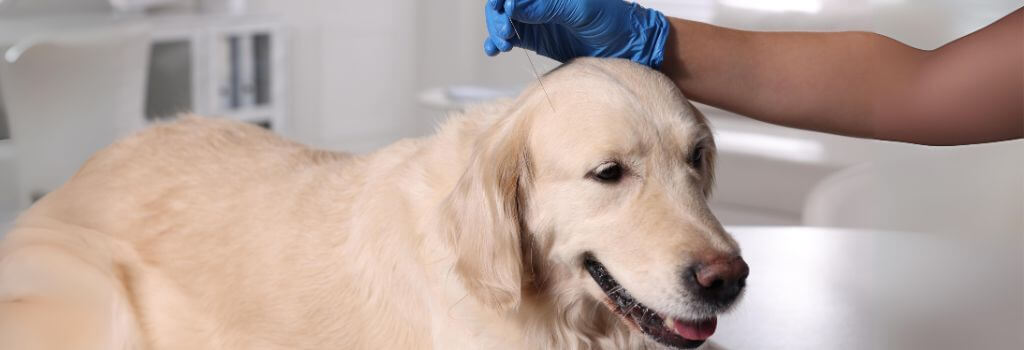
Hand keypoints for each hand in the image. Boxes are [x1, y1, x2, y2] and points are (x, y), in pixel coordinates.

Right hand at [483, 0, 669, 67]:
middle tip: (506, 34)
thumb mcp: (580, 10)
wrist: (625, 45)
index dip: (504, 2)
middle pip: (503, 4)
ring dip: (495, 31)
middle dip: (498, 18)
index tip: (507, 16)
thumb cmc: (610, 19)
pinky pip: (510, 37)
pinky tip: (495, 50)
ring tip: (501, 46)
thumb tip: (513, 7)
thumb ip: (547, 7)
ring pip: (502, 20)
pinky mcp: (536, 37)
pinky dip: (497, 42)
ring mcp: (535, 18)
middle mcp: (538, 1)